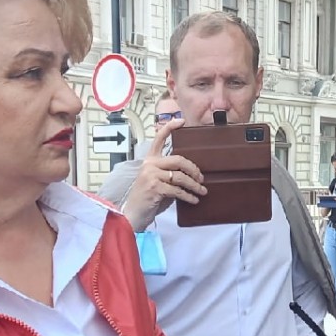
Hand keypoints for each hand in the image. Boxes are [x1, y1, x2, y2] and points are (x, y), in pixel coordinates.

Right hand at [121, 116, 207, 230]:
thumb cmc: (147, 198)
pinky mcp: (155, 188)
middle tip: (201, 178)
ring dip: (194, 186)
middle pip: (178, 160)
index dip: (170, 128)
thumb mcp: (156, 181)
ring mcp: (151, 175)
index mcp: (149, 160)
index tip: (182, 121)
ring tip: (202, 191)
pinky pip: (178, 190)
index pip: (159, 139)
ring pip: (180, 177)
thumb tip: (191, 174)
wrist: (133, 214)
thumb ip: (169, 174)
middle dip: (193, 170)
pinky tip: (194, 200)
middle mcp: (149, 165)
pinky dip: (188, 196)